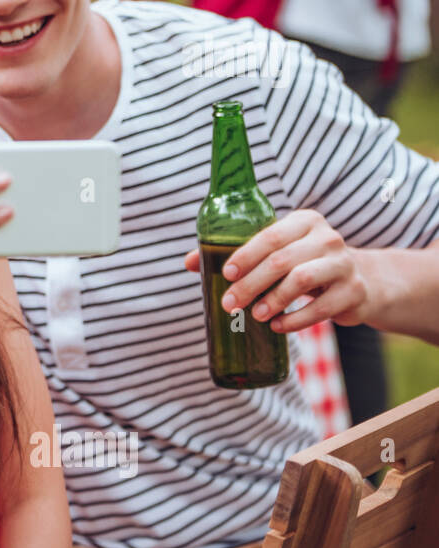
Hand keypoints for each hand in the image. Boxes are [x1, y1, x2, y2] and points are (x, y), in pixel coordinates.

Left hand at [183, 210, 369, 332]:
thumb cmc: (304, 264)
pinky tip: (277, 326)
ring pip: (301, 280)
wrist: (360, 282)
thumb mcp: (277, 253)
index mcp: (304, 221)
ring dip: (273, 301)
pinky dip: (295, 320)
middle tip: (230, 303)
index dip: (245, 255)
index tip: (225, 274)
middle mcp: (327, 237)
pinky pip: (321, 308)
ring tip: (255, 315)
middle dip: (251, 284)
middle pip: (281, 261)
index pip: (270, 236)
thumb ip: (237, 254)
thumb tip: (188, 262)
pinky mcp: (354, 291)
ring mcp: (344, 263)